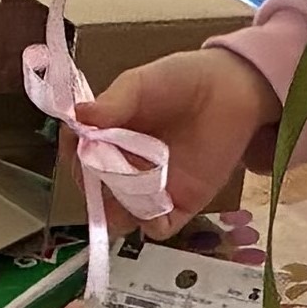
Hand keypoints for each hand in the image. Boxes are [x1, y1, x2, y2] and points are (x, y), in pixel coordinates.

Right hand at [84, 45, 280, 222]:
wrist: (232, 89)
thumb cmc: (182, 80)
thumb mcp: (140, 84)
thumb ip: (112, 102)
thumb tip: (78, 115)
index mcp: (107, 138)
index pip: (78, 156)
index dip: (74, 155)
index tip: (79, 146)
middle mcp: (123, 167)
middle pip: (95, 190)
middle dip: (95, 184)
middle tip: (105, 167)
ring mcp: (151, 189)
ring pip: (120, 215)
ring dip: (118, 208)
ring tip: (128, 188)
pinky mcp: (180, 203)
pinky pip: (158, 227)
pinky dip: (151, 223)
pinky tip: (153, 207)